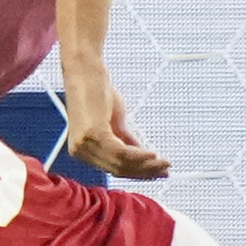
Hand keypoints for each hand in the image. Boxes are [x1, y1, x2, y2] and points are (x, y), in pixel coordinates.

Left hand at [61, 65, 167, 180]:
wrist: (85, 71)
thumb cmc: (97, 93)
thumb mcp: (114, 122)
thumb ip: (126, 141)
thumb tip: (143, 157)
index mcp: (82, 151)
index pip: (113, 169)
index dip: (137, 173)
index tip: (157, 174)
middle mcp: (79, 151)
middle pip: (118, 169)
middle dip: (145, 172)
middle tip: (165, 171)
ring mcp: (84, 144)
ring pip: (121, 163)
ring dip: (146, 165)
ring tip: (164, 163)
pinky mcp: (93, 134)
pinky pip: (120, 152)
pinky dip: (139, 155)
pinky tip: (153, 153)